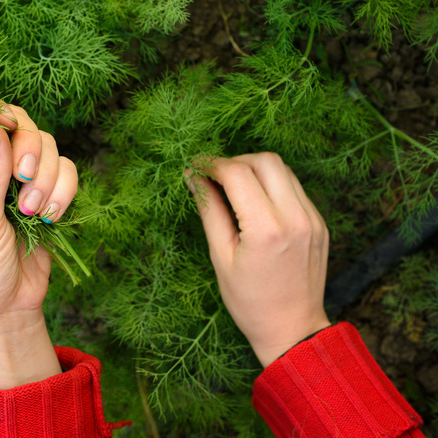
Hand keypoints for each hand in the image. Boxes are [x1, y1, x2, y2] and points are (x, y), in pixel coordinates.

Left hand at [0, 102, 77, 389]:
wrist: (5, 312)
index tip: (9, 127)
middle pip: (18, 125)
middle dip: (28, 150)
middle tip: (24, 179)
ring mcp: (17, 181)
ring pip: (46, 146)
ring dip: (47, 177)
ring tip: (34, 213)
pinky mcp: (45, 195)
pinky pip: (65, 172)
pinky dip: (63, 190)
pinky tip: (50, 218)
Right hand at [188, 153, 330, 366]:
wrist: (293, 329)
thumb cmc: (250, 302)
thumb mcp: (221, 257)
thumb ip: (209, 211)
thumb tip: (192, 178)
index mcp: (267, 229)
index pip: (237, 174)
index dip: (211, 165)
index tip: (195, 168)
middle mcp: (295, 218)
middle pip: (265, 161)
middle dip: (235, 161)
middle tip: (214, 177)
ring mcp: (312, 219)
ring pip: (283, 170)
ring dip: (255, 170)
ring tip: (233, 188)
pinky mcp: (319, 223)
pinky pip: (294, 189)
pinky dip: (272, 186)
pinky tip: (255, 203)